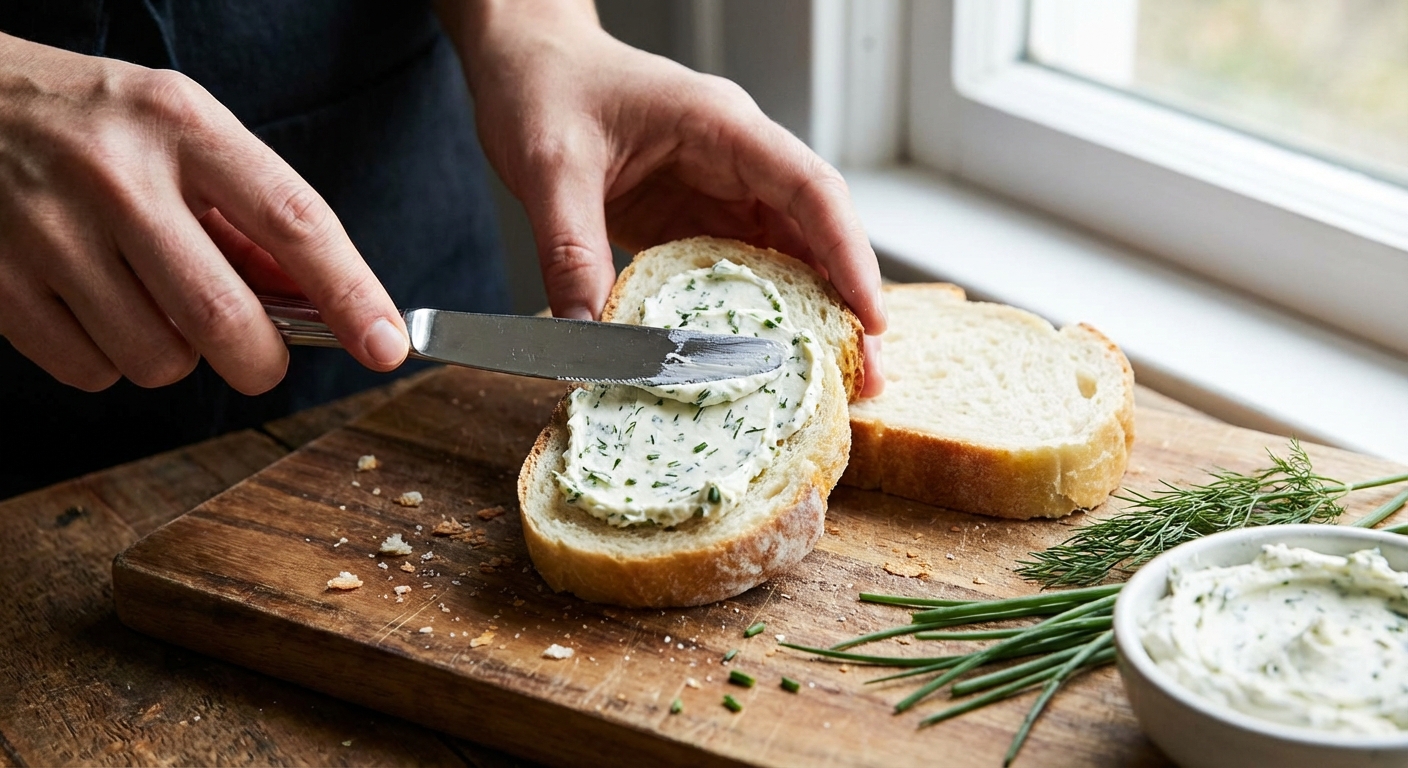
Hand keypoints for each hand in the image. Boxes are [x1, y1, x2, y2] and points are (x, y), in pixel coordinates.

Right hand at [0, 33, 408, 393]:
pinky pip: (94, 374)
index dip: (352, 293)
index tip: (389, 344)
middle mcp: (117, 176)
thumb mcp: (183, 135)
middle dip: (260, 359)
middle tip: (259, 355)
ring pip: (160, 360)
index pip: (294, 220)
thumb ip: (252, 216)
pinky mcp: (0, 283)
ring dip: (175, 355)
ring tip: (148, 300)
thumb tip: (322, 304)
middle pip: (225, 318)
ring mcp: (49, 231)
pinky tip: (95, 308)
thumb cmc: (93, 124)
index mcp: (182, 126)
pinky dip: (109, 362)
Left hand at [440, 0, 886, 394]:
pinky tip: (755, 358)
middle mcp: (733, 159)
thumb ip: (570, 249)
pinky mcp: (689, 218)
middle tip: (865, 376)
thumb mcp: (550, 167)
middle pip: (812, 232)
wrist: (523, 60)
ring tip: (827, 383)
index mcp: (720, 127)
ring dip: (805, 316)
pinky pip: (733, 270)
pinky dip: (748, 314)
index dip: (848, 255)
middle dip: (842, 303)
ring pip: (781, 255)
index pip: (809, 190)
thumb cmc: (545, 86)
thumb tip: (584, 336)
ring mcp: (715, 190)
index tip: (869, 319)